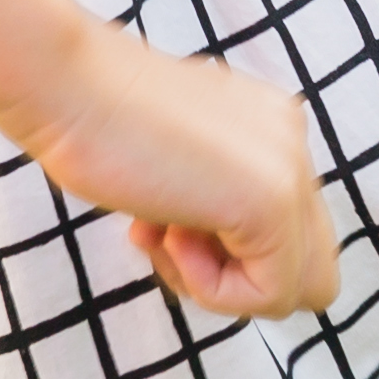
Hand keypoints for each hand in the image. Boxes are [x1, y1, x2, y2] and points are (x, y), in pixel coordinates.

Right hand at [0, 26, 344, 318]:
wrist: (67, 84)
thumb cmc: (94, 120)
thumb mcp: (172, 166)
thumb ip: (209, 201)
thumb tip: (221, 257)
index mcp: (272, 128)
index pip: (289, 234)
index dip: (226, 253)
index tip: (161, 222)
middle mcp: (294, 144)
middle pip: (311, 269)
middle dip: (237, 277)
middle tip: (166, 242)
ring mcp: (291, 171)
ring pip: (297, 289)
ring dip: (220, 283)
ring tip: (157, 234)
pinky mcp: (272, 202)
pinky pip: (269, 294)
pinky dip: (211, 287)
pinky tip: (164, 234)